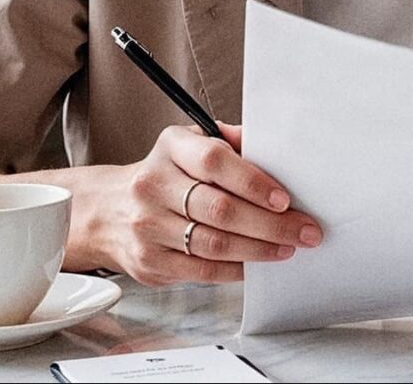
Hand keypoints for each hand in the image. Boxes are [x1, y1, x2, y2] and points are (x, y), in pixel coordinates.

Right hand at [69, 122, 323, 284]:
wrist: (108, 210)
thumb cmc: (166, 174)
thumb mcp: (190, 144)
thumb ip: (230, 143)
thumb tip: (275, 149)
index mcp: (170, 148)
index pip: (214, 162)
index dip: (254, 182)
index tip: (284, 199)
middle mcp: (153, 185)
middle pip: (220, 209)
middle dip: (271, 224)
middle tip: (304, 230)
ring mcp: (147, 226)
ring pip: (214, 243)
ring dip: (259, 249)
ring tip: (287, 248)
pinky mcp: (148, 261)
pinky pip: (201, 270)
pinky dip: (234, 269)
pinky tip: (255, 263)